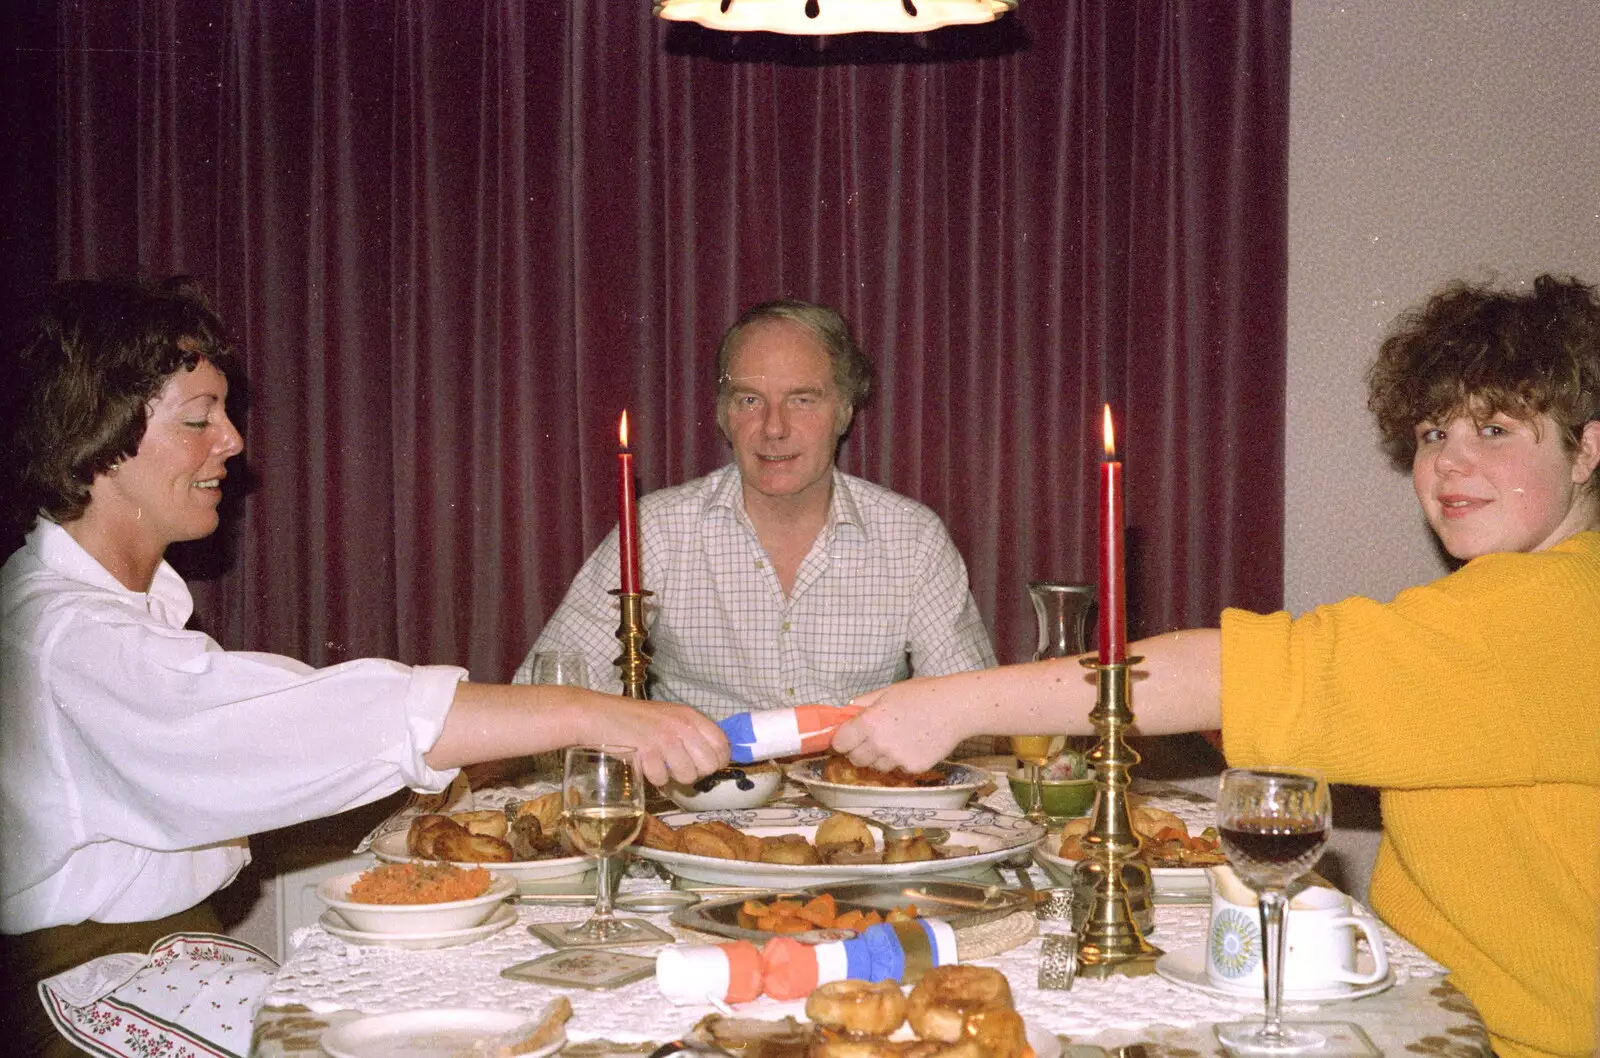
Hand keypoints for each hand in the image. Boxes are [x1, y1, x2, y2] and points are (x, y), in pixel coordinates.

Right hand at [592, 699, 729, 786]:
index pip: (722, 744)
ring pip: (688, 775)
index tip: (705, 766)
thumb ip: (691, 733)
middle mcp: (682, 725)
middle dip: (696, 773)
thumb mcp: (668, 718)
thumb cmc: (633, 720)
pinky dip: (652, 777)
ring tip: (658, 764)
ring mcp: (666, 738)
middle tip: (678, 767)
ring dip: (672, 776)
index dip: (717, 761)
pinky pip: (662, 778)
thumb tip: (713, 758)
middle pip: (709, 765)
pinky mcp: (648, 751)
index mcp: (690, 715)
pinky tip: (644, 764)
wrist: (598, 715)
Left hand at [830, 678, 964, 773]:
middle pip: (855, 759)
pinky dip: (901, 761)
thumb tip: (846, 712)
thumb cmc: (923, 693)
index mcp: (869, 722)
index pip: (840, 743)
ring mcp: (897, 758)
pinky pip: (898, 769)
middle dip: (859, 750)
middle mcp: (880, 743)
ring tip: (897, 739)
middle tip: (872, 739)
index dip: (842, 740)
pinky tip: (914, 744)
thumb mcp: (889, 691)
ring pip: (876, 766)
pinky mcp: (913, 768)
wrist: (956, 707)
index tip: (848, 737)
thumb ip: (864, 703)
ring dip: (880, 757)